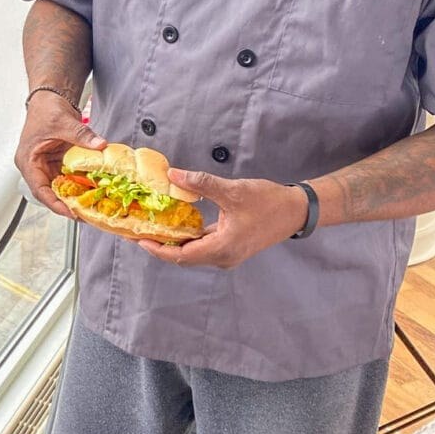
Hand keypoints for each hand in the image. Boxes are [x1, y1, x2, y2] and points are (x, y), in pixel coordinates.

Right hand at [15, 93, 106, 216]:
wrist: (50, 97)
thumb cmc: (46, 109)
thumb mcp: (64, 122)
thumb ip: (82, 135)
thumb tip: (99, 145)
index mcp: (28, 160)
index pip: (39, 188)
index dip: (54, 203)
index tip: (70, 212)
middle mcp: (36, 166)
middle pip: (50, 192)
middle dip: (67, 204)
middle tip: (85, 214)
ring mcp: (47, 165)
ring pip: (60, 187)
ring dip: (74, 195)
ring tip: (91, 206)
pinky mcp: (58, 162)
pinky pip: (68, 177)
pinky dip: (79, 184)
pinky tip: (93, 189)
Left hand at [137, 169, 307, 269]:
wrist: (296, 211)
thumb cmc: (268, 202)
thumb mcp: (232, 190)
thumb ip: (201, 183)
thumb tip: (172, 175)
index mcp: (222, 249)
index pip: (180, 256)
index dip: (157, 249)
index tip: (138, 239)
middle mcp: (223, 257)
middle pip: (183, 257)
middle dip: (160, 245)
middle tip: (139, 231)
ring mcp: (228, 255)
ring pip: (193, 253)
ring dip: (173, 242)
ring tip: (153, 227)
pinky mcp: (231, 248)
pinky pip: (204, 247)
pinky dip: (188, 238)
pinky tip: (177, 224)